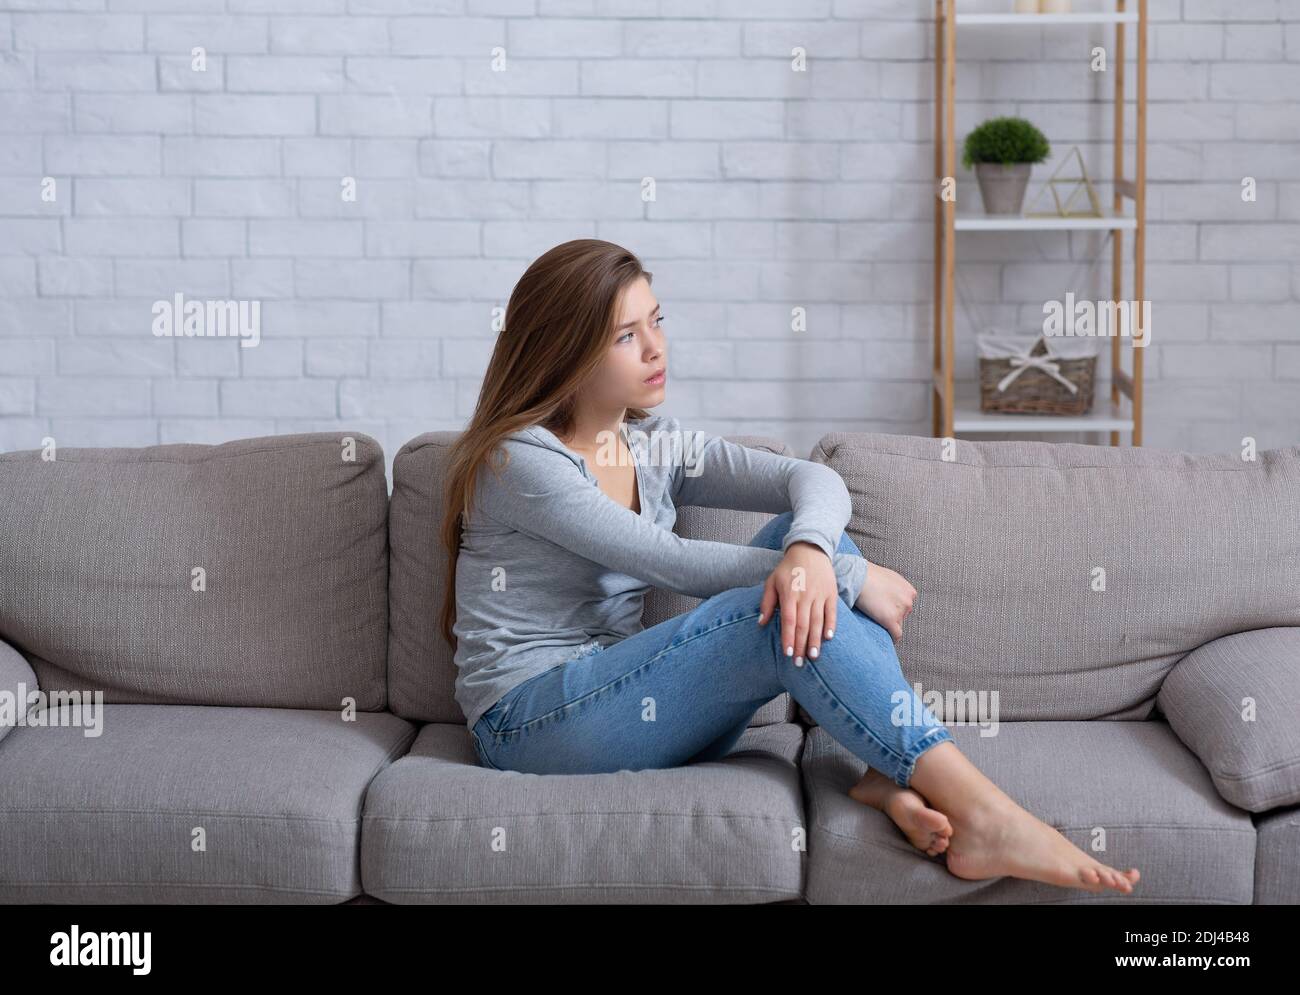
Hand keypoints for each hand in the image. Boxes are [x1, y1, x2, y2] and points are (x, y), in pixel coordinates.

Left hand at [756, 541, 837, 664]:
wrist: (810, 550)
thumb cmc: (787, 568)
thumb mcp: (772, 582)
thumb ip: (767, 603)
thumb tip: (761, 623)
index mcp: (789, 594)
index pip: (789, 620)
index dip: (789, 638)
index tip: (788, 654)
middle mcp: (805, 595)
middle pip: (804, 625)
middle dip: (801, 645)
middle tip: (800, 663)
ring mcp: (820, 594)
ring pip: (818, 621)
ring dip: (816, 640)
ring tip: (813, 656)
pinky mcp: (831, 593)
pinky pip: (832, 612)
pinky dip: (831, 625)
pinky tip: (828, 638)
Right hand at [854, 560, 916, 643]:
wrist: (857, 577)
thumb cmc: (867, 574)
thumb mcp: (888, 576)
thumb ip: (894, 587)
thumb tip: (889, 594)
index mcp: (908, 590)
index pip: (905, 605)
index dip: (894, 608)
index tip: (887, 610)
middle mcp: (908, 601)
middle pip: (903, 615)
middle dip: (892, 616)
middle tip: (879, 615)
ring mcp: (900, 611)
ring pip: (898, 625)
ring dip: (889, 626)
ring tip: (878, 624)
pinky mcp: (891, 620)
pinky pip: (896, 635)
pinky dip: (892, 638)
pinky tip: (886, 638)